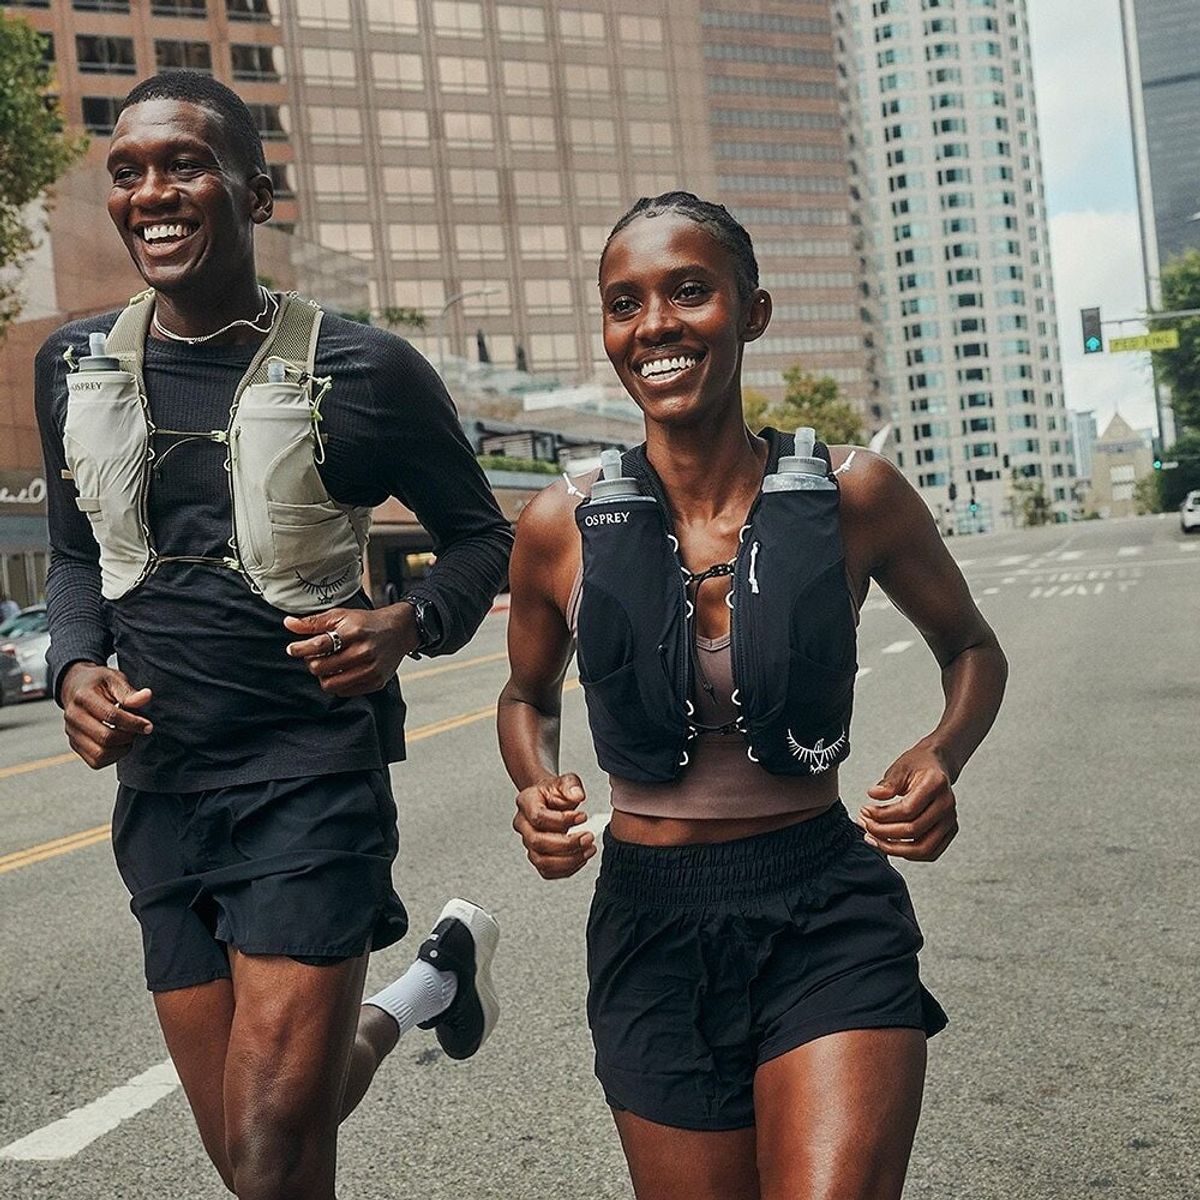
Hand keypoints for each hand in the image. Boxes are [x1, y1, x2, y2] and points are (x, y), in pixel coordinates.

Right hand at [60, 663, 153, 769]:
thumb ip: (129, 692)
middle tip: (138, 729)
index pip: (111, 716)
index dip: (134, 723)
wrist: (75, 686)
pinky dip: (112, 756)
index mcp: (83, 697)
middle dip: (129, 736)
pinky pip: (95, 761)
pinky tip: (119, 743)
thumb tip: (146, 697)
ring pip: (100, 754)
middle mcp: (73, 716)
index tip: (148, 725)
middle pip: (105, 738)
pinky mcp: (74, 744)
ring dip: (121, 749)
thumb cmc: (98, 682)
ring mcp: (72, 732)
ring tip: (128, 735)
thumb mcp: (114, 679)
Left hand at [284, 605, 417, 696]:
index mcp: (354, 632)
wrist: (399, 631)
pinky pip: (344, 692)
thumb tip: (288, 624)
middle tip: (316, 656)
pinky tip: (341, 672)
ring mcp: (370, 669)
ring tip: (328, 666)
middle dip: (312, 662)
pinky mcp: (375, 682)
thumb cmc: (367, 623)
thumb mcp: (341, 616)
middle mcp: (364, 651)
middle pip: (321, 667)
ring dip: (323, 676)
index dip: (300, 649)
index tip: (292, 649)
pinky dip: (338, 683)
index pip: (319, 644)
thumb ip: (314, 622)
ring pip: (330, 684)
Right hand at [513, 773, 595, 879]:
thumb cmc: (555, 792)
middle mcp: (523, 824)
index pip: (538, 817)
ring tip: (588, 850)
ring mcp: (528, 843)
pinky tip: (582, 857)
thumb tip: (577, 795)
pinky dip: (567, 869)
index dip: (562, 820)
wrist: (550, 801)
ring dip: (569, 860)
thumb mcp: (566, 781)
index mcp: (526, 802)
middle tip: (588, 837)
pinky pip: (547, 871)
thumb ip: (572, 786)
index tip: (583, 816)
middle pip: (537, 842)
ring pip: (541, 861)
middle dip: (567, 844)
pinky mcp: (537, 856)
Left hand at [858, 744, 957, 860]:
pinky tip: (888, 845)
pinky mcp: (949, 831)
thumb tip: (873, 794)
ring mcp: (950, 820)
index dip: (882, 815)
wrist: (936, 765)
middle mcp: (947, 805)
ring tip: (873, 839)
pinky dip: (908, 853)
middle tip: (865, 824)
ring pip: (923, 849)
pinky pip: (930, 852)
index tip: (865, 810)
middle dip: (883, 832)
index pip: (907, 810)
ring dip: (894, 848)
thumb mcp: (900, 767)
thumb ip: (888, 783)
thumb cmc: (918, 765)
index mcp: (936, 784)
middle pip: (914, 830)